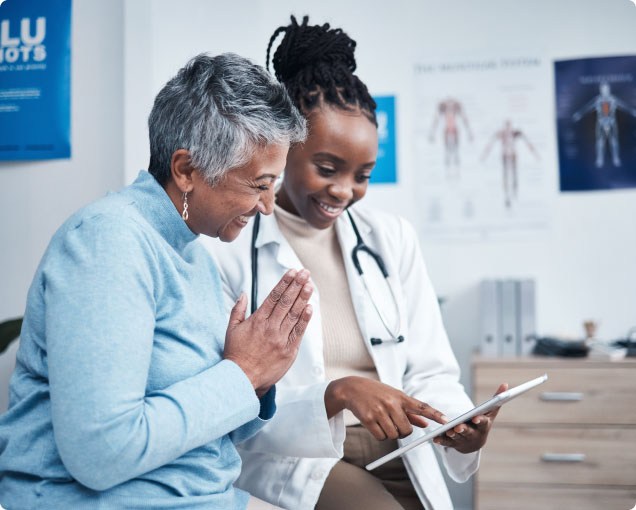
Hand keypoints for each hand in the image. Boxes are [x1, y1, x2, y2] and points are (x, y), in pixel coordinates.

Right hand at [224, 269, 312, 397]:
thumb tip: (244, 294)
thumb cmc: (235, 355)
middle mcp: (270, 328)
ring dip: (303, 298)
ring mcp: (280, 339)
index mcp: (257, 320)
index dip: (284, 283)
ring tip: (310, 285)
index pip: (273, 297)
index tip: (292, 272)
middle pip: (286, 302)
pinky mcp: (288, 352)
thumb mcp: (231, 330)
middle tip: (305, 273)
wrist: (241, 379)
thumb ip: (238, 311)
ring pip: (294, 315)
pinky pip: (298, 333)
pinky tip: (310, 308)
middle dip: (296, 285)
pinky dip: (305, 320)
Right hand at [325, 376, 448, 440]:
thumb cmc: (377, 393)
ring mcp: (379, 411)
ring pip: (393, 435)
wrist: (352, 388)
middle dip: (403, 432)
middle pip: (406, 430)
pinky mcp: (368, 419)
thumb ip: (410, 412)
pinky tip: (375, 425)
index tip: (447, 421)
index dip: (435, 414)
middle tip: (396, 426)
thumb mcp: (394, 397)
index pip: (422, 406)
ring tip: (383, 422)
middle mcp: (391, 403)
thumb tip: (425, 424)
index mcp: (401, 397)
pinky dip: (380, 435)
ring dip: (390, 434)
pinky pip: (381, 437)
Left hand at [433, 382, 507, 453]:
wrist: (475, 442)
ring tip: (448, 431)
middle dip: (464, 429)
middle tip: (458, 427)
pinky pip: (447, 443)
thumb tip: (505, 384)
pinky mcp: (453, 443)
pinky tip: (435, 439)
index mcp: (483, 426)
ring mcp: (463, 439)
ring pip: (458, 437)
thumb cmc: (483, 422)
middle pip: (469, 432)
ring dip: (453, 435)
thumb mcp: (490, 412)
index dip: (479, 421)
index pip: (483, 423)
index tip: (475, 418)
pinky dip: (441, 441)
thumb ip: (496, 399)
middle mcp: (474, 434)